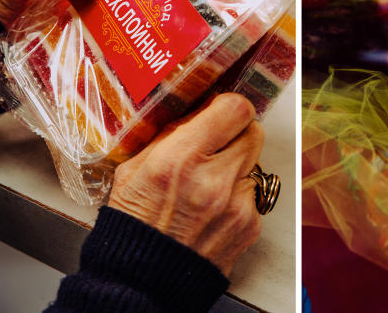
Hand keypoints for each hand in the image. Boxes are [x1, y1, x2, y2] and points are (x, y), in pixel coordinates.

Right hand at [108, 93, 264, 276]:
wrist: (142, 280)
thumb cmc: (133, 225)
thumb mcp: (134, 169)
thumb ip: (171, 136)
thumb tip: (202, 112)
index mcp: (180, 159)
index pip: (235, 110)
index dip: (231, 107)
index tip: (222, 111)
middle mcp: (213, 180)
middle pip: (254, 132)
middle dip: (237, 133)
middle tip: (218, 144)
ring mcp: (237, 205)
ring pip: (254, 164)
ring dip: (236, 168)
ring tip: (207, 185)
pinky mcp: (250, 224)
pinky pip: (252, 195)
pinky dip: (237, 197)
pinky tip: (212, 209)